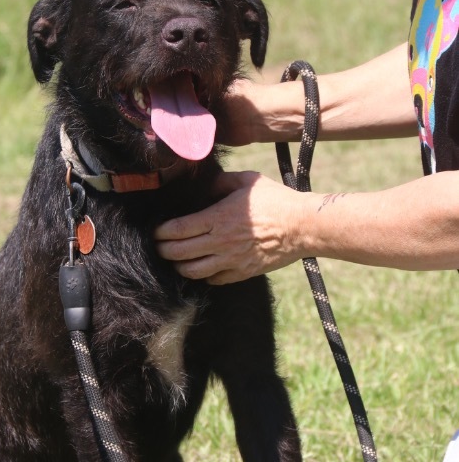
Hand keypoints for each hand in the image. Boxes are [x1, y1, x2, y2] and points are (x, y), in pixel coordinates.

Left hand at [154, 171, 306, 283]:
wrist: (303, 226)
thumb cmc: (276, 200)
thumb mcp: (247, 181)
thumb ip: (221, 181)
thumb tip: (204, 184)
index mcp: (218, 217)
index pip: (179, 229)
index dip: (162, 232)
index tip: (156, 231)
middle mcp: (221, 241)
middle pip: (180, 253)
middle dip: (163, 251)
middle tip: (159, 247)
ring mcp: (231, 260)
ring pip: (193, 272)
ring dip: (179, 267)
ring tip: (177, 260)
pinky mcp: (242, 272)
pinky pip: (214, 280)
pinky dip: (203, 276)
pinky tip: (201, 268)